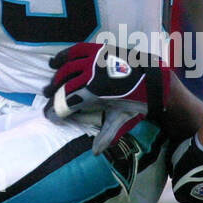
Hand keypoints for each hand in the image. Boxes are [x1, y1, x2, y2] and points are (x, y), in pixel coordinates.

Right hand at [44, 42, 168, 154]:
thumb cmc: (138, 101)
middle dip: (53, 95)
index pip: (65, 102)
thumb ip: (107, 135)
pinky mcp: (99, 49)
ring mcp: (95, 59)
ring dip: (56, 77)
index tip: (49, 116)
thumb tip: (95, 153)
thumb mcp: (122, 119)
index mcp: (94, 93)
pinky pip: (77, 50)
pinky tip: (56, 62)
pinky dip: (64, 55)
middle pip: (63, 85)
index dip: (54, 111)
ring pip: (67, 67)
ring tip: (49, 85)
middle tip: (46, 100)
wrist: (155, 80)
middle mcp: (91, 74)